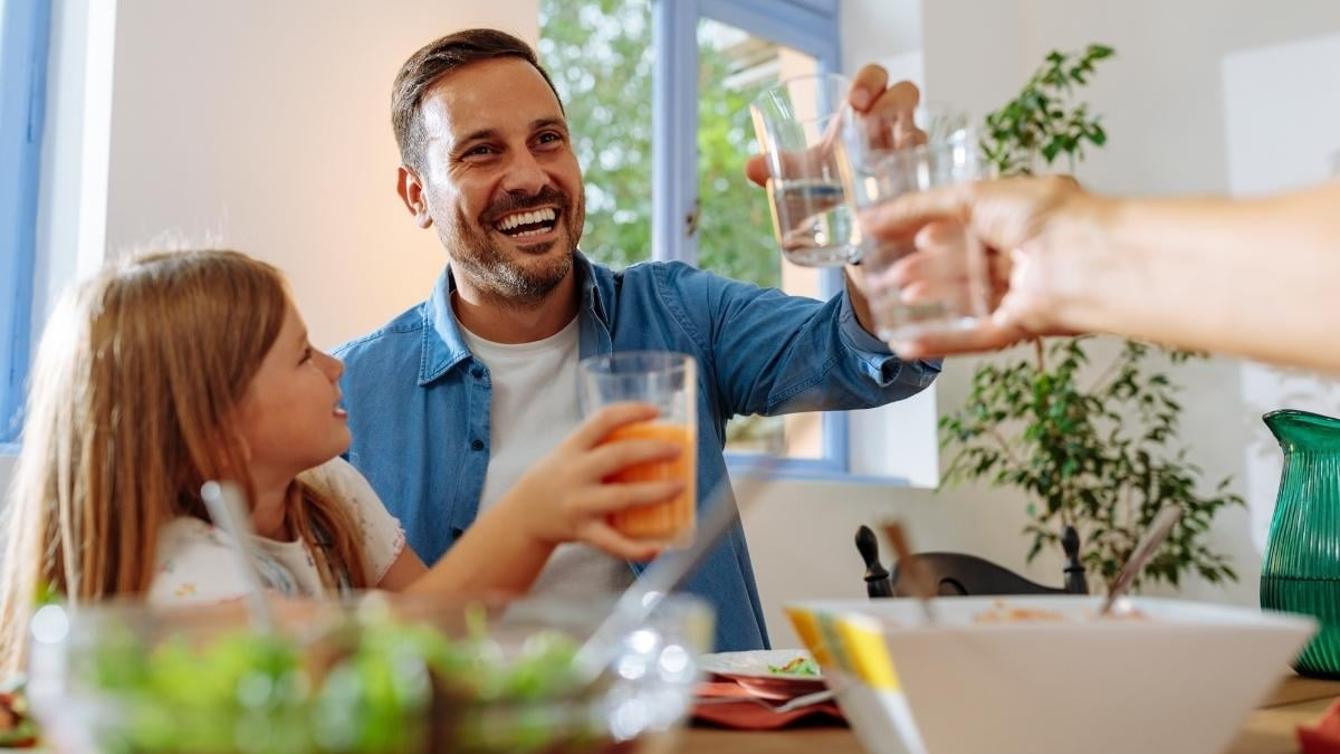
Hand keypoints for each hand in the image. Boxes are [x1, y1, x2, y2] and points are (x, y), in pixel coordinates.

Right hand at [501, 402, 683, 561]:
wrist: (526, 513)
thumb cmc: (561, 476)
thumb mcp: (572, 452)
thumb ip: (603, 445)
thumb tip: (656, 438)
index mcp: (574, 447)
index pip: (603, 420)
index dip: (631, 412)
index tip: (656, 411)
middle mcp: (576, 473)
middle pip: (618, 456)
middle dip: (652, 451)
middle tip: (677, 451)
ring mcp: (579, 503)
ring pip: (622, 498)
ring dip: (655, 493)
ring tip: (679, 488)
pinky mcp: (583, 531)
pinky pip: (612, 543)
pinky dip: (636, 549)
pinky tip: (658, 548)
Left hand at [744, 64, 923, 187]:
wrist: (854, 220)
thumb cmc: (836, 183)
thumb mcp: (809, 174)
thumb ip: (783, 168)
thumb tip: (752, 167)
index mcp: (866, 112)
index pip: (876, 79)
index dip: (870, 80)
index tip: (854, 102)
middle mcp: (893, 126)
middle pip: (906, 93)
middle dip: (891, 99)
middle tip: (867, 117)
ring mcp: (911, 152)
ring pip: (921, 130)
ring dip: (910, 134)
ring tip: (894, 151)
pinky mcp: (919, 182)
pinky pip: (929, 172)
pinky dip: (918, 177)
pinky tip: (905, 186)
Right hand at [860, 175, 1093, 356]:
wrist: (1086, 256)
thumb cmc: (1043, 215)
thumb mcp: (972, 196)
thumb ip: (920, 207)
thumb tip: (871, 218)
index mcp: (1015, 219)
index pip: (960, 229)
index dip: (922, 233)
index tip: (886, 238)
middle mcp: (1020, 257)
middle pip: (959, 267)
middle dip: (920, 269)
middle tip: (883, 273)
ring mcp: (1019, 294)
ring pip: (963, 300)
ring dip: (926, 300)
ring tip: (889, 297)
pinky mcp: (1018, 327)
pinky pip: (972, 338)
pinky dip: (938, 342)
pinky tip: (905, 344)